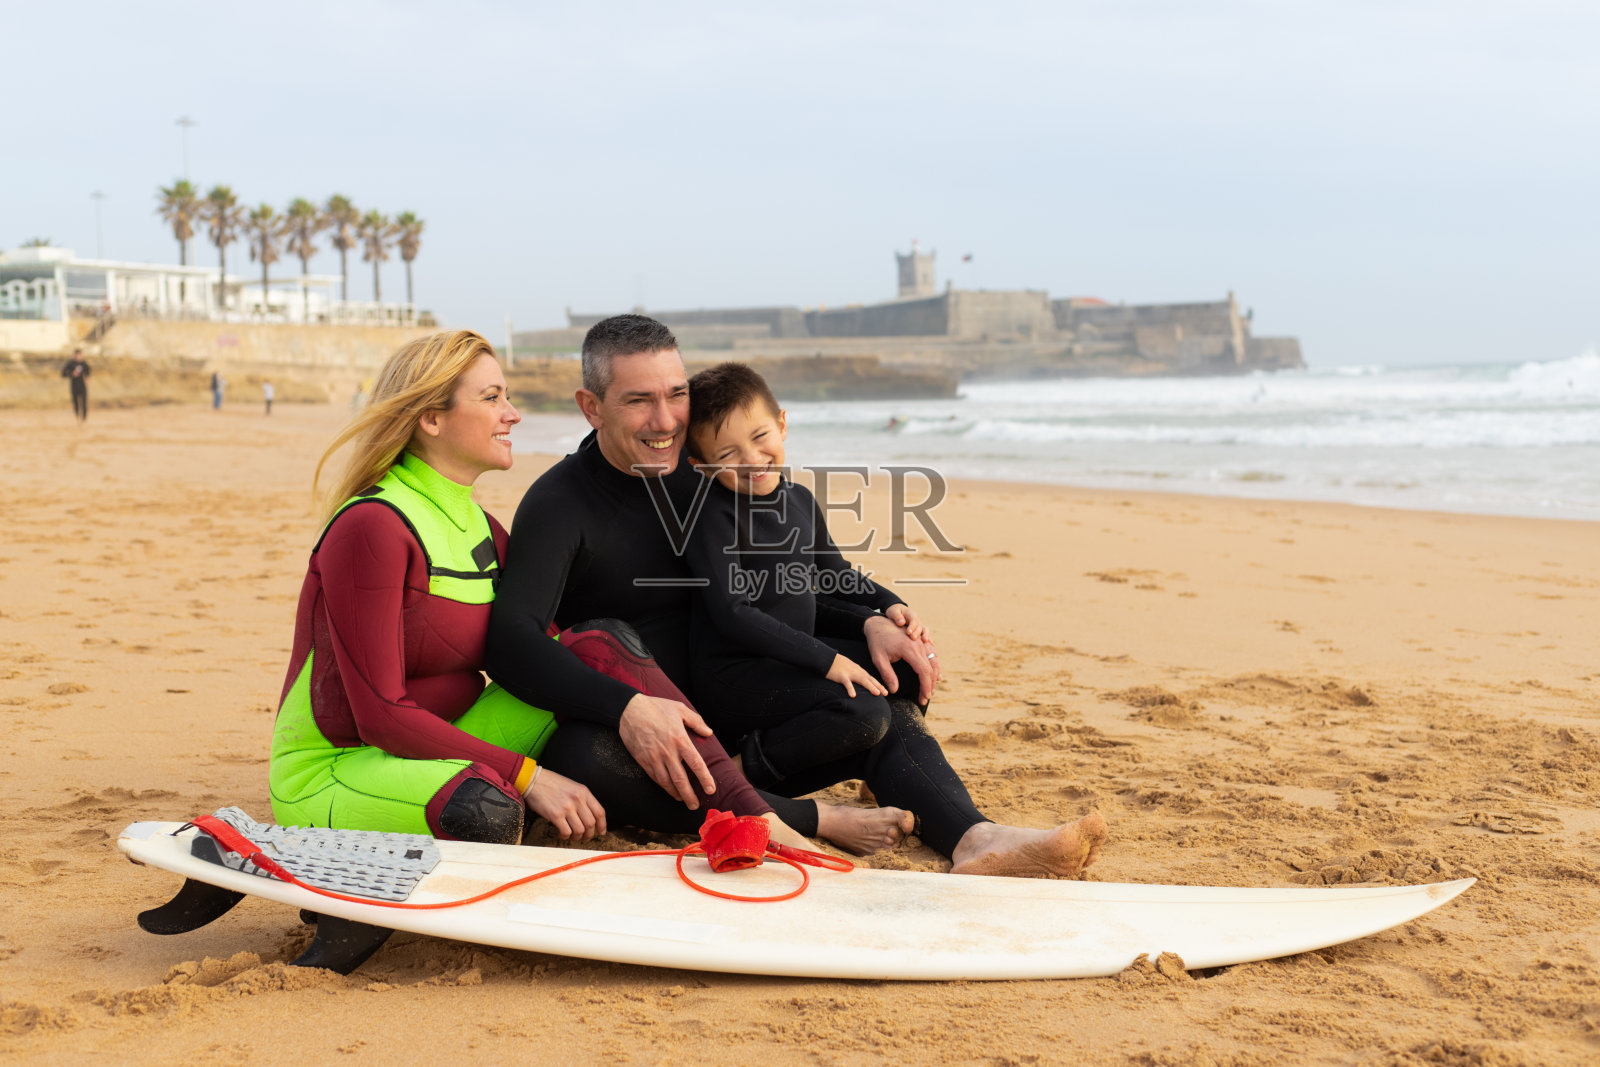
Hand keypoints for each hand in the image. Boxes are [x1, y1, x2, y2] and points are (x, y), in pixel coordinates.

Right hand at [522, 767, 606, 841]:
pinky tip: (562, 834)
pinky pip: (566, 832)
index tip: (601, 832)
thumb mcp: (572, 786)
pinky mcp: (555, 815)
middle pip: (591, 824)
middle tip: (585, 838)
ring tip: (573, 837)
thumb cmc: (552, 783)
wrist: (534, 780)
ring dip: (577, 837)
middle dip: (589, 834)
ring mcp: (567, 808)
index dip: (602, 825)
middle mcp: (578, 800)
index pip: (600, 812)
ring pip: (580, 830)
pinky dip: (565, 836)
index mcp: (584, 792)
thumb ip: (582, 799)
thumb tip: (588, 816)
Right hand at [618, 693, 716, 808]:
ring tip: (684, 801)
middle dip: (689, 795)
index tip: (710, 790)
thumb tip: (709, 733)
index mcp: (680, 739)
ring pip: (667, 782)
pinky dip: (664, 787)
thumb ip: (696, 721)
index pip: (696, 764)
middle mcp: (668, 752)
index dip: (705, 778)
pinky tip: (669, 791)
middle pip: (681, 779)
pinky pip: (655, 778)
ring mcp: (654, 758)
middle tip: (696, 805)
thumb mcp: (680, 709)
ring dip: (676, 794)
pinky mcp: (643, 760)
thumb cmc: (656, 707)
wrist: (629, 710)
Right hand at [825, 653, 886, 697]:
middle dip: (879, 686)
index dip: (879, 685)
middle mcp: (857, 672)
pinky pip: (847, 683)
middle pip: (870, 679)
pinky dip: (850, 689)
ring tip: (877, 693)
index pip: (871, 678)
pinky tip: (853, 695)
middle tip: (886, 693)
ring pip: (862, 680)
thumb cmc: (838, 665)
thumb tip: (862, 682)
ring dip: (870, 687)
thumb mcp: (850, 669)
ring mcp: (850, 673)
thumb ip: (856, 675)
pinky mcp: (842, 676)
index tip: (886, 691)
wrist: (828, 659)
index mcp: (859, 671)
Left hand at [863, 615, 940, 703]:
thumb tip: (894, 690)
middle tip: (925, 698)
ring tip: (930, 690)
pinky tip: (934, 675)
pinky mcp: (921, 640)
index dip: (925, 687)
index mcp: (909, 649)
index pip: (923, 672)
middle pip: (931, 668)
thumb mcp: (878, 659)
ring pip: (934, 661)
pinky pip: (933, 654)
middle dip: (930, 685)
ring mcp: (921, 641)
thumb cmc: (877, 641)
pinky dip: (935, 666)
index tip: (923, 698)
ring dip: (934, 676)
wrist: (878, 623)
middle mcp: (919, 644)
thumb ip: (887, 675)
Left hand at [884, 603, 928, 641]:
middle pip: (919, 626)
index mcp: (911, 615)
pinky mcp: (919, 631)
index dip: (912, 626)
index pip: (913, 620)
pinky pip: (925, 635)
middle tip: (913, 638)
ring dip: (925, 635)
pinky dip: (929, 640)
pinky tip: (931, 646)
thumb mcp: (893, 611)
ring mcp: (919, 626)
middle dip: (917, 633)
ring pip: (925, 630)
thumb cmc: (895, 612)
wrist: (898, 613)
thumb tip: (901, 622)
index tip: (908, 632)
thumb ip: (897, 616)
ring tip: (925, 641)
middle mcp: (917, 620)